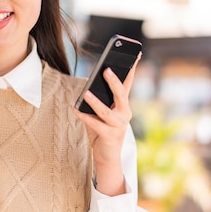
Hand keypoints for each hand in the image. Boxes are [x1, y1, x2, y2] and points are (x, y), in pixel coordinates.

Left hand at [74, 54, 140, 195]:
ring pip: (106, 111)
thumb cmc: (102, 131)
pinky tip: (75, 109)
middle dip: (114, 81)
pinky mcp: (110, 136)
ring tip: (86, 92)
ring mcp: (119, 125)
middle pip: (121, 94)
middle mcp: (124, 114)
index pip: (128, 84)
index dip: (131, 69)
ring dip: (95, 101)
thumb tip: (88, 88)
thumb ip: (99, 101)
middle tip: (106, 70)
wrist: (107, 157)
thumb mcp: (102, 114)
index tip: (135, 55)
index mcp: (123, 106)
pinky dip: (84, 116)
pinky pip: (95, 124)